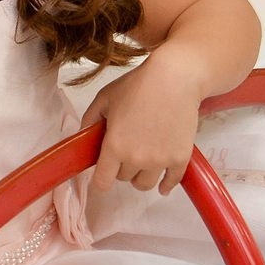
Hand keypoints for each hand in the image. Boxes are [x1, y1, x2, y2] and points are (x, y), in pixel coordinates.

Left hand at [80, 50, 201, 194]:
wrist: (175, 79)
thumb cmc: (137, 85)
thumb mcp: (104, 98)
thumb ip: (90, 120)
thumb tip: (84, 137)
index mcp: (114, 146)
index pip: (102, 182)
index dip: (100, 180)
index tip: (102, 175)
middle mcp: (136, 159)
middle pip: (123, 178)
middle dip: (121, 167)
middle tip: (126, 148)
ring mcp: (160, 161)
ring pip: (144, 184)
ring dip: (140, 175)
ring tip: (142, 161)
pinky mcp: (180, 159)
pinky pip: (171, 183)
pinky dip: (166, 185)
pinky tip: (163, 184)